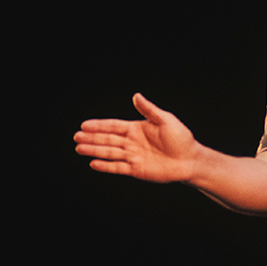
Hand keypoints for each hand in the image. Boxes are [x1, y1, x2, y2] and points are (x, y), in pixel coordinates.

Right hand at [74, 93, 198, 182]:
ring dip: (94, 150)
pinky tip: (93, 163)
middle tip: (76, 136)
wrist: (190, 160)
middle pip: (108, 139)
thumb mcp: (166, 120)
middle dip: (92, 138)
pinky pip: (118, 167)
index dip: (99, 125)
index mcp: (137, 129)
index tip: (84, 125)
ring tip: (79, 148)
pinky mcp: (136, 169)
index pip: (114, 126)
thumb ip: (149, 110)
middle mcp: (133, 142)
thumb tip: (136, 96)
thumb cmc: (181, 138)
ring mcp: (133, 156)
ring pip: (109, 152)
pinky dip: (105, 166)